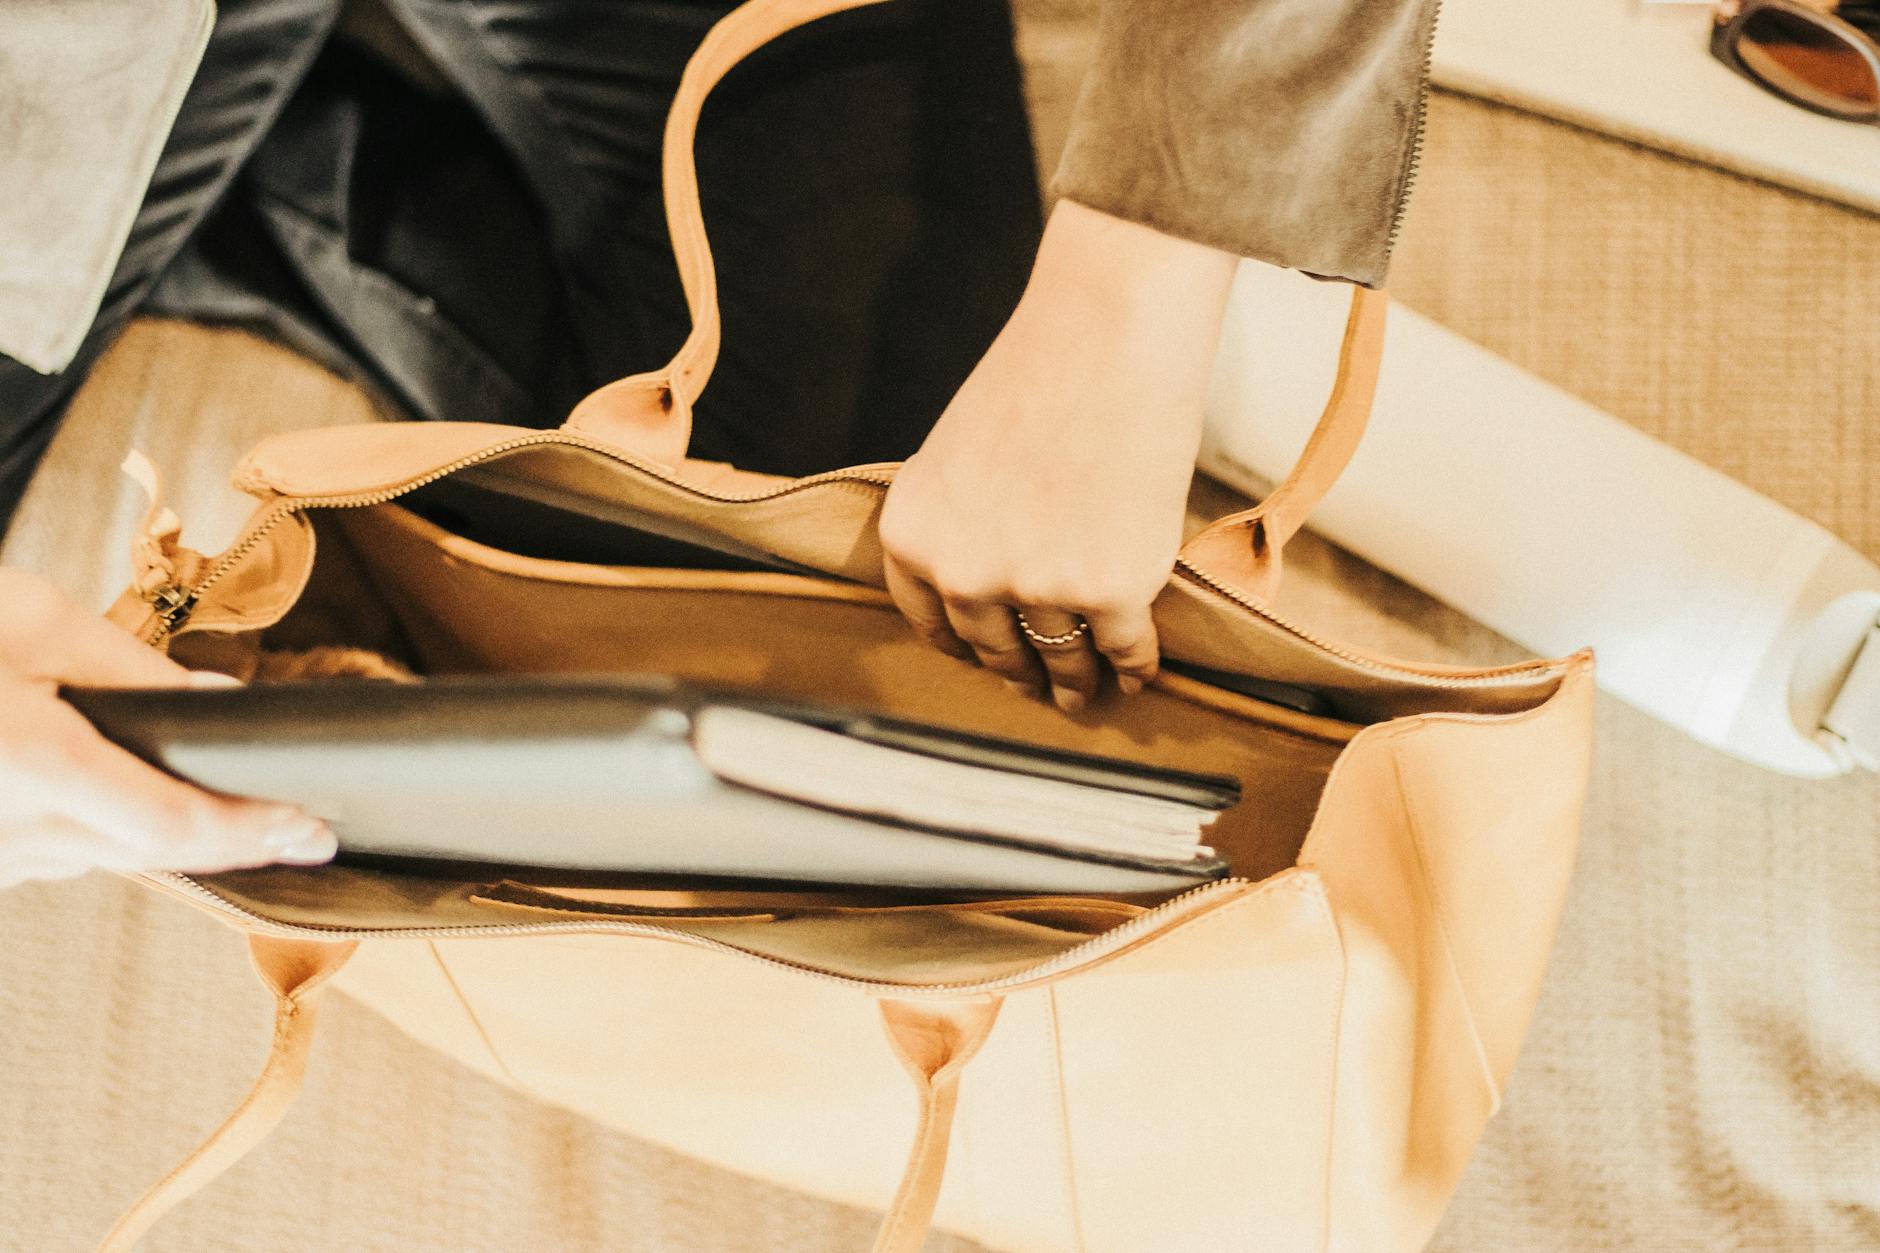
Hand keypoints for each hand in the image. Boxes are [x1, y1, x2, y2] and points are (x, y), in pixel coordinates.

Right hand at [0, 567, 335, 889]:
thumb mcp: (33, 619)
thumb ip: (132, 671)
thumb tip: (219, 703)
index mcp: (27, 763)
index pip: (169, 822)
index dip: (250, 830)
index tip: (313, 828)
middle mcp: (3, 829)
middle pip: (149, 851)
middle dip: (234, 843)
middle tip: (309, 832)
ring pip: (103, 859)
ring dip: (173, 841)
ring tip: (255, 824)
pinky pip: (56, 856)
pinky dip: (107, 834)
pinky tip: (148, 810)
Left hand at [878, 199, 1238, 710]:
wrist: (1109, 337)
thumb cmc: (1041, 375)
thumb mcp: (960, 453)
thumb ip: (963, 520)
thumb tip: (991, 578)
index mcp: (912, 536)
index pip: (930, 623)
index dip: (963, 650)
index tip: (986, 665)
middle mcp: (963, 573)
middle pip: (996, 651)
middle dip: (1023, 676)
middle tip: (1043, 691)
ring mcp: (1035, 588)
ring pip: (1061, 661)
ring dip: (1078, 684)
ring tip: (1088, 694)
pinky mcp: (1109, 592)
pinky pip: (1123, 650)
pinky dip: (1135, 665)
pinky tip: (1140, 670)